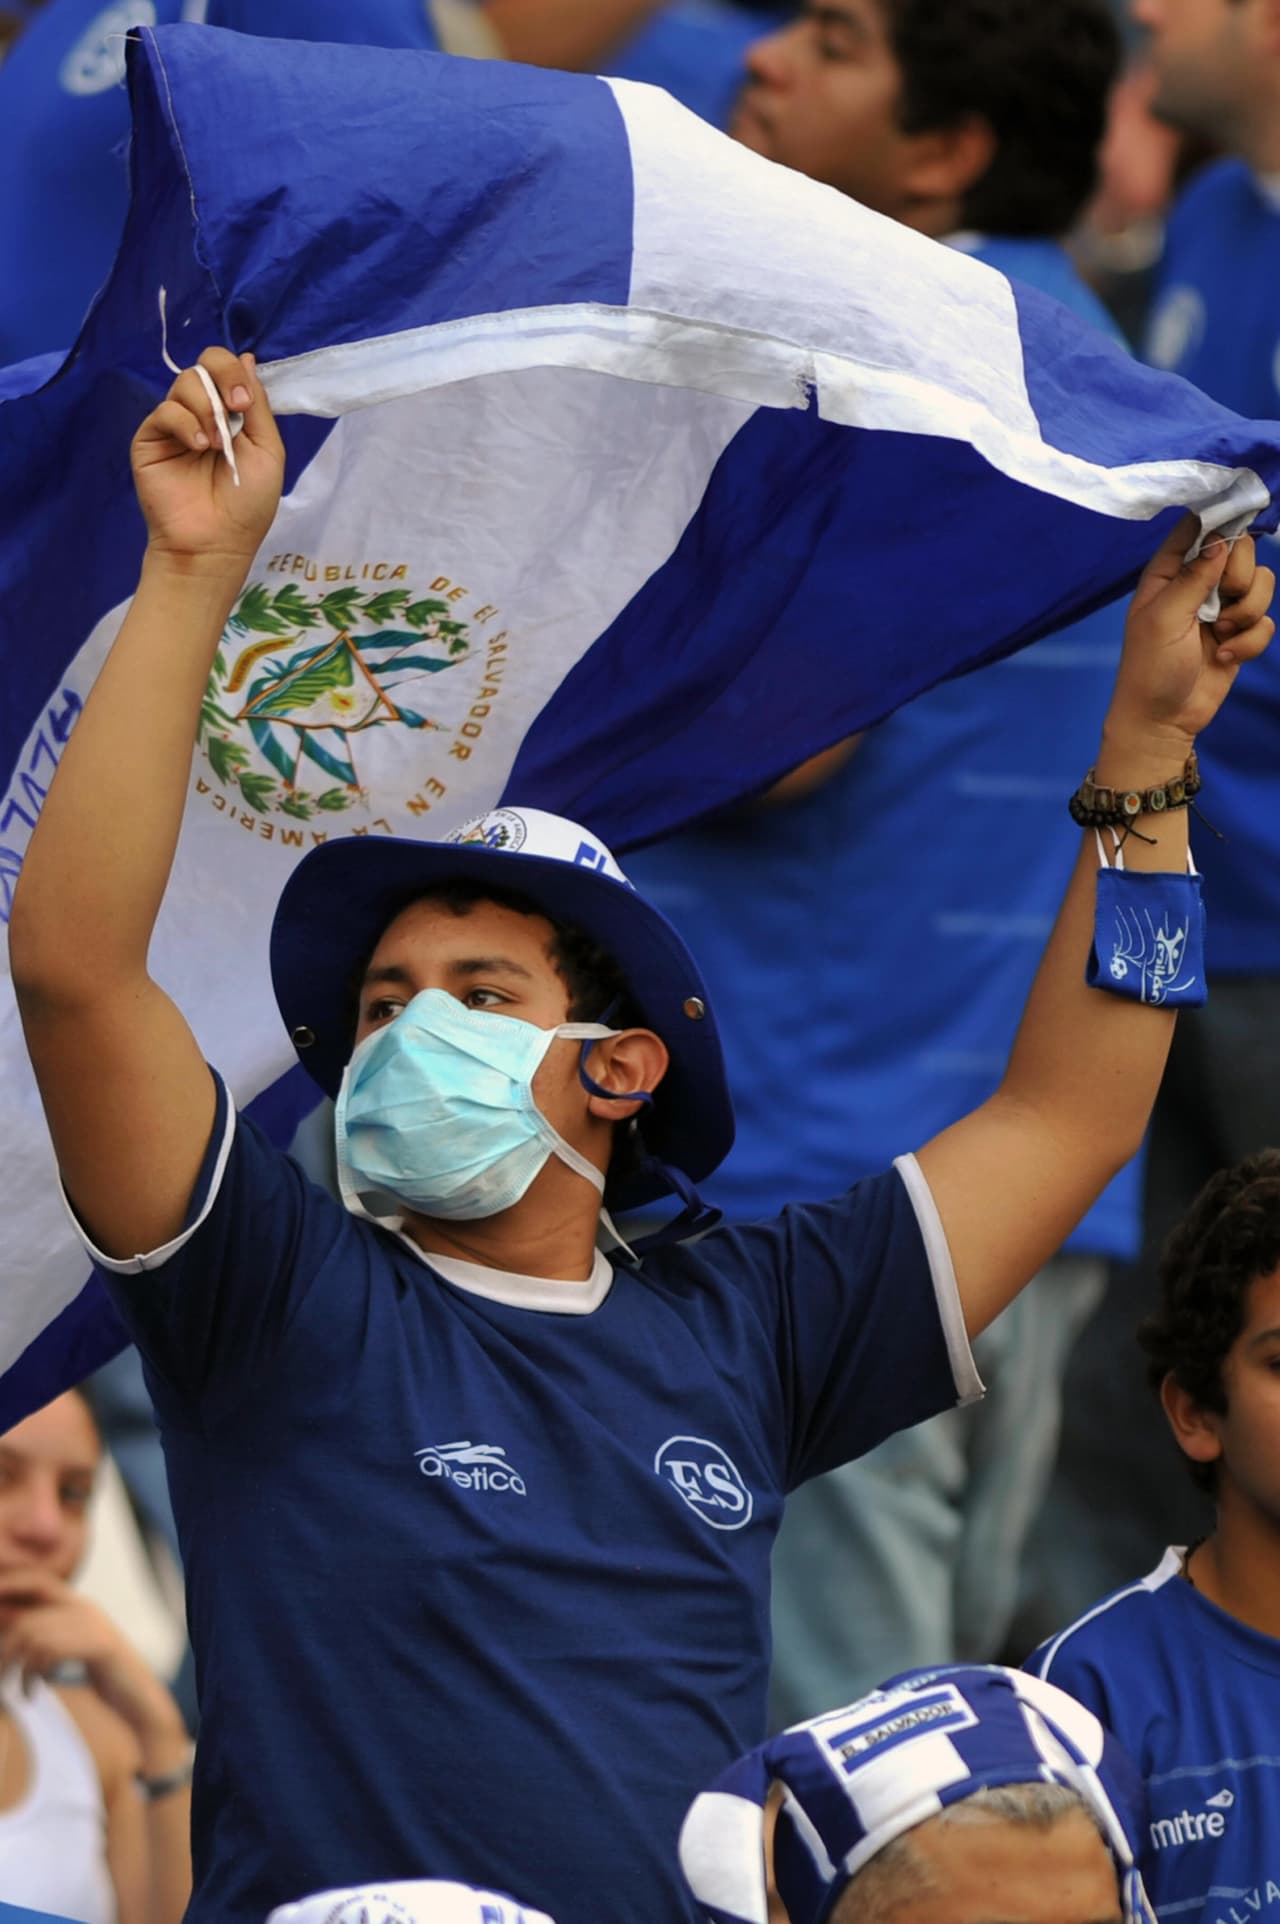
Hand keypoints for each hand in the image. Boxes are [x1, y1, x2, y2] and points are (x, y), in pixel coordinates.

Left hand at [0, 1568, 182, 1746]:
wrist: (140, 1698)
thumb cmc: (106, 1678)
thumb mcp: (76, 1651)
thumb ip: (51, 1639)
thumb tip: (13, 1638)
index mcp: (80, 1605)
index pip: (39, 1581)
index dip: (12, 1584)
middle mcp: (86, 1608)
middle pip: (29, 1618)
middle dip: (6, 1646)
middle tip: (0, 1673)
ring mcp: (94, 1625)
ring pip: (35, 1636)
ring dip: (17, 1668)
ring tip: (18, 1688)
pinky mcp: (100, 1646)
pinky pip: (51, 1651)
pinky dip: (33, 1675)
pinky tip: (33, 1692)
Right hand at [132, 346, 284, 575]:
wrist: (215, 542)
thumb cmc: (247, 504)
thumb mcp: (267, 451)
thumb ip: (258, 406)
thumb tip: (249, 358)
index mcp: (231, 415)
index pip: (227, 369)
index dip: (236, 373)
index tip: (246, 402)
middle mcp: (202, 413)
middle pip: (204, 366)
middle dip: (223, 378)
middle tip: (236, 408)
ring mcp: (175, 425)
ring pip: (185, 383)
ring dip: (206, 408)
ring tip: (217, 446)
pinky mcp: (151, 438)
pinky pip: (165, 410)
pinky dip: (185, 423)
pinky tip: (198, 447)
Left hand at [1106, 514, 1274, 760]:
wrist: (1163, 720)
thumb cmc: (1150, 667)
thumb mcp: (1164, 618)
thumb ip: (1193, 577)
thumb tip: (1220, 540)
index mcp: (1169, 573)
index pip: (1197, 529)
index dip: (1220, 518)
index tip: (1243, 511)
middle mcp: (1198, 584)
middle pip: (1241, 551)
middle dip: (1241, 575)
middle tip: (1224, 600)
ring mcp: (1221, 609)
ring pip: (1261, 584)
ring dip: (1248, 611)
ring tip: (1222, 634)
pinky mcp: (1240, 634)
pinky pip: (1266, 621)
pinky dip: (1250, 640)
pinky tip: (1226, 656)